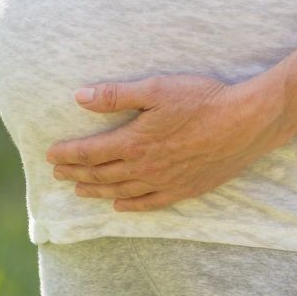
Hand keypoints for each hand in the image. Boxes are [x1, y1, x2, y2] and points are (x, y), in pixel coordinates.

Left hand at [46, 74, 283, 210]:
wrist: (245, 123)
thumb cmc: (202, 100)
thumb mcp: (156, 88)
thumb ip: (115, 95)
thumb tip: (79, 97)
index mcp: (134, 141)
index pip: (90, 152)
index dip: (68, 154)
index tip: (51, 155)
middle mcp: (145, 167)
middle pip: (101, 175)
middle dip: (76, 174)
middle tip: (58, 175)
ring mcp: (164, 182)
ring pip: (121, 191)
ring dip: (97, 192)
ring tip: (80, 191)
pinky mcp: (184, 189)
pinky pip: (150, 204)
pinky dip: (131, 206)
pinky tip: (121, 206)